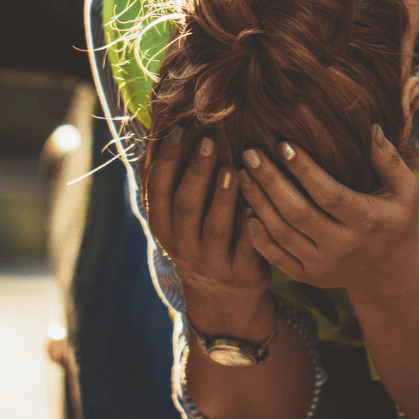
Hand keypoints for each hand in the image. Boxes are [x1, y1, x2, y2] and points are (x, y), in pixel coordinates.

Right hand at [144, 127, 268, 322]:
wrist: (223, 294)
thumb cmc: (200, 235)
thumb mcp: (177, 215)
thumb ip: (172, 178)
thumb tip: (159, 123)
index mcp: (163, 226)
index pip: (157, 190)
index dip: (165, 159)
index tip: (178, 128)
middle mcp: (182, 245)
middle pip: (185, 205)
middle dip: (196, 172)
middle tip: (209, 140)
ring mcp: (212, 261)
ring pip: (215, 227)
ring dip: (223, 197)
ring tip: (234, 167)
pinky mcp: (241, 272)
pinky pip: (248, 246)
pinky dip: (253, 224)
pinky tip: (260, 201)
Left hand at [239, 126, 418, 296]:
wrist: (387, 272)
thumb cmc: (394, 220)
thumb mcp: (405, 191)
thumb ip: (390, 160)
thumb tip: (371, 128)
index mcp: (366, 221)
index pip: (329, 194)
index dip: (305, 170)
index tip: (283, 145)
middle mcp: (342, 245)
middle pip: (298, 213)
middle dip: (270, 182)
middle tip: (250, 154)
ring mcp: (323, 264)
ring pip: (282, 233)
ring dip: (257, 203)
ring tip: (241, 175)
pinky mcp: (308, 276)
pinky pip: (275, 257)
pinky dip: (257, 236)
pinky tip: (244, 211)